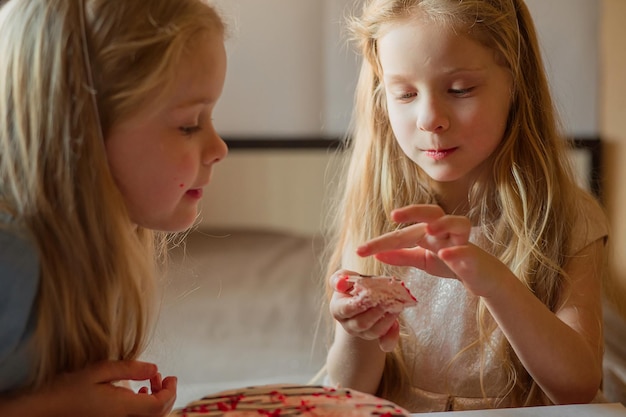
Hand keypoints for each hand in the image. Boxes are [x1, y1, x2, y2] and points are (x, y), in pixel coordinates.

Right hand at [45, 360, 176, 416]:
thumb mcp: (99, 370)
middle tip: (163, 376)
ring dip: (156, 401)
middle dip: (166, 395)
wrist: (44, 410)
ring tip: (150, 381)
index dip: (171, 391)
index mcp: (123, 408)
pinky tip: (137, 392)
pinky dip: (144, 408)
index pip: (159, 405)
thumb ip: (129, 369)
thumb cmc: (68, 389)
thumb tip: (154, 367)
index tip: (171, 376)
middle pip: (158, 415)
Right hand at [329, 269, 400, 351]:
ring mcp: (363, 334)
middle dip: (376, 312)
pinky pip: (385, 344)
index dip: (358, 304)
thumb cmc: (354, 286)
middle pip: (361, 323)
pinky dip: (392, 336)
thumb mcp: (345, 278)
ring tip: (396, 306)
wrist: (366, 298)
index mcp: (338, 309)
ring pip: (374, 332)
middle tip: (387, 300)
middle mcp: (349, 324)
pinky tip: (397, 324)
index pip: (346, 309)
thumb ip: (340, 277)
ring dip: (387, 319)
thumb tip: (339, 283)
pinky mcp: (378, 338)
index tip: (369, 295)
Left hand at [356, 204, 508, 297]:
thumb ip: (401, 255)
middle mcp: (445, 231)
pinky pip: (467, 250)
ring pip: (457, 223)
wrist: (481, 277)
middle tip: (394, 215)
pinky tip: (446, 254)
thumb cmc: (451, 263)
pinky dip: (457, 250)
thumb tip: (377, 255)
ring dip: (443, 223)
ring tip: (430, 229)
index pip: (402, 233)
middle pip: (431, 212)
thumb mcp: (422, 260)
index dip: (381, 242)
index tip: (360, 250)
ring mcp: (461, 241)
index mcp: (429, 231)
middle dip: (413, 211)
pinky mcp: (474, 256)